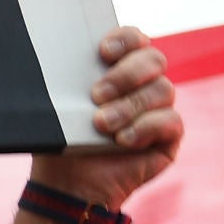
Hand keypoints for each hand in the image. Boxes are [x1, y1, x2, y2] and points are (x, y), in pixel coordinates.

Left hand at [30, 27, 181, 209]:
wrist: (68, 184)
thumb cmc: (61, 140)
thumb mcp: (59, 105)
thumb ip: (67, 78)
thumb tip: (53, 51)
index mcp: (117, 68)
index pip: (134, 38)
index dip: (125, 39)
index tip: (103, 52)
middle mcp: (143, 84)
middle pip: (153, 59)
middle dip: (126, 74)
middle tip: (96, 95)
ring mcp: (159, 109)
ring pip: (163, 89)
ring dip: (129, 106)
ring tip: (101, 124)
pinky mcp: (169, 136)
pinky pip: (171, 121)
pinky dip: (146, 127)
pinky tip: (122, 140)